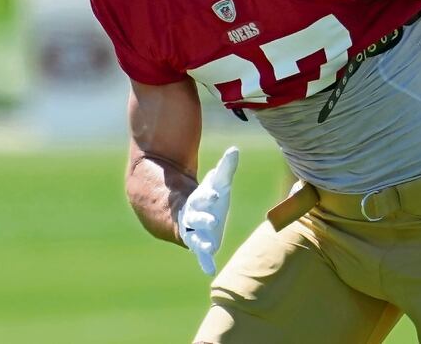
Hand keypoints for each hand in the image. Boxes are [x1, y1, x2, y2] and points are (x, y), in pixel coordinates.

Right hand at [178, 146, 238, 274]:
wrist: (185, 212)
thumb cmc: (207, 196)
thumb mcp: (217, 183)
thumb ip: (226, 168)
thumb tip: (235, 149)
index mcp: (199, 199)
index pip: (203, 196)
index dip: (209, 195)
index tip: (216, 194)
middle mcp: (194, 216)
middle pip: (197, 217)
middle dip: (204, 219)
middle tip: (212, 221)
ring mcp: (194, 231)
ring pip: (195, 237)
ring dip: (202, 243)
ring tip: (210, 248)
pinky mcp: (198, 243)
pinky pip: (199, 253)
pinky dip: (204, 261)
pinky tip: (210, 270)